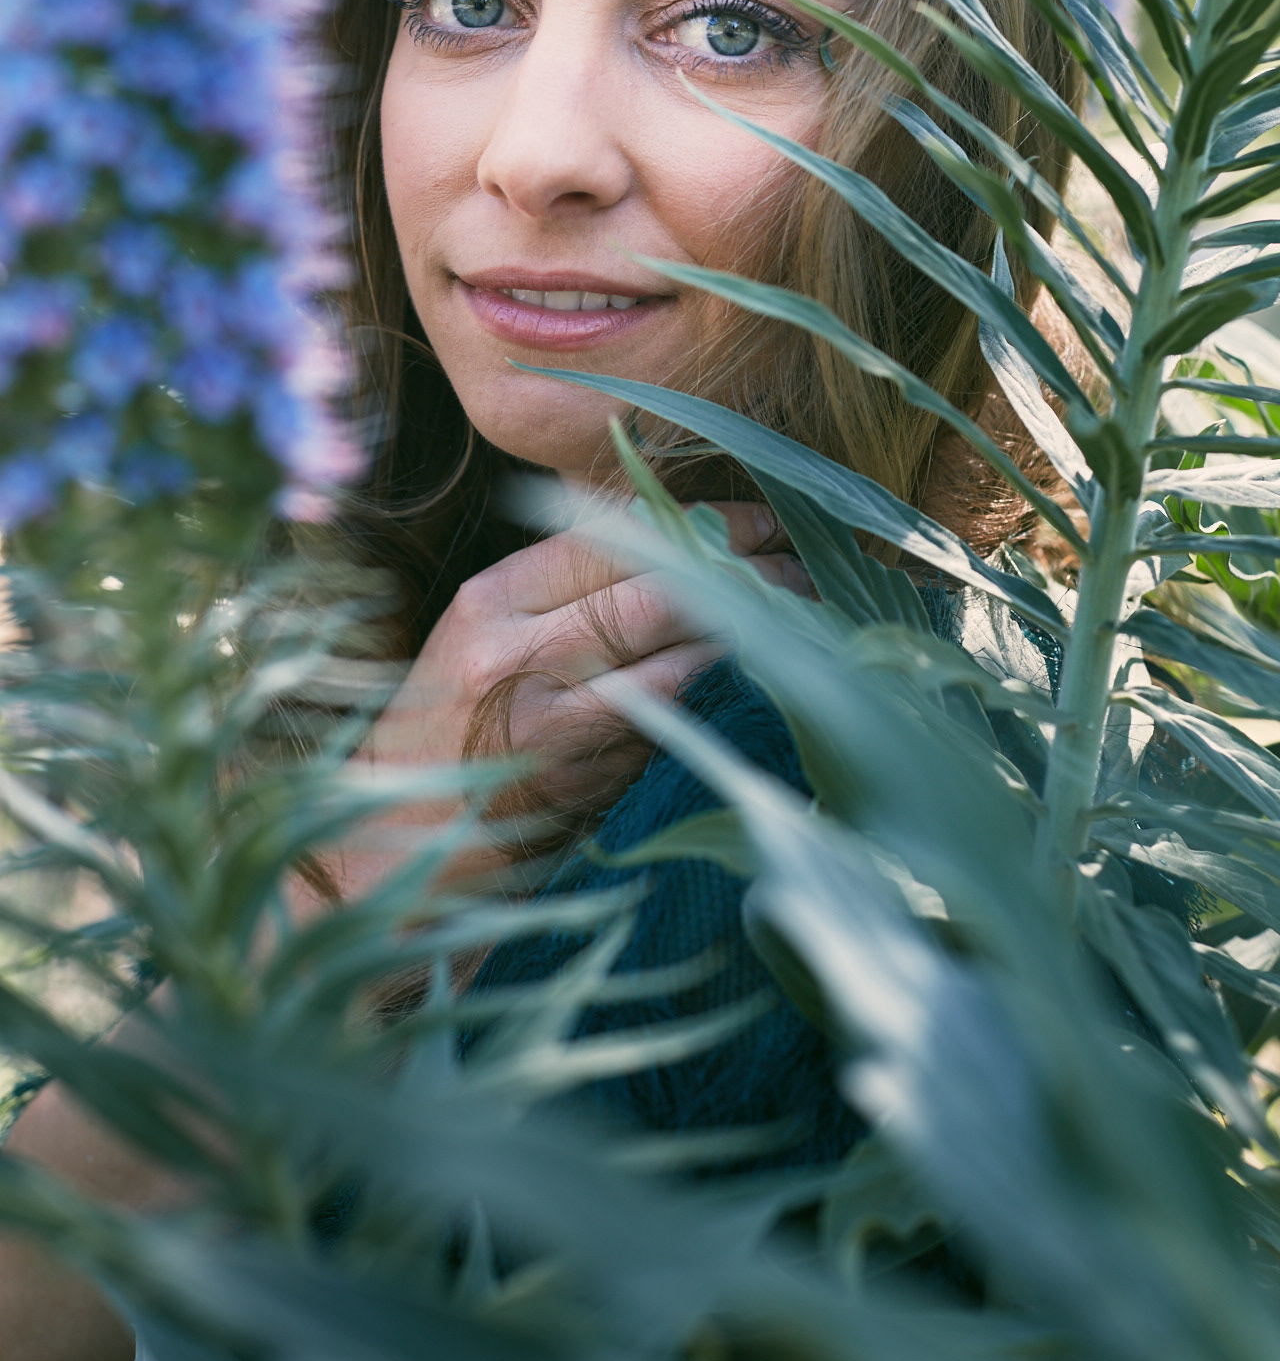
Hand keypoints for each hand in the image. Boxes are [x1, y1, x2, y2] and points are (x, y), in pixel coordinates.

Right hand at [332, 502, 803, 896]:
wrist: (394, 836)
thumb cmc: (452, 722)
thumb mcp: (485, 633)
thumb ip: (567, 589)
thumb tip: (686, 542)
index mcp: (491, 600)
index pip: (612, 538)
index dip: (699, 525)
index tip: (760, 524)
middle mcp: (515, 655)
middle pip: (654, 594)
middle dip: (743, 579)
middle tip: (805, 572)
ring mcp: (551, 727)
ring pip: (676, 665)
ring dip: (750, 642)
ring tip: (804, 623)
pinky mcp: (583, 787)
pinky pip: (672, 731)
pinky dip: (722, 704)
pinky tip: (766, 689)